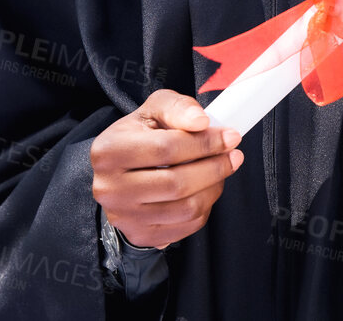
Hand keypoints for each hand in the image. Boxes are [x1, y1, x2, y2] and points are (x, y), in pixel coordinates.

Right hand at [89, 89, 242, 249]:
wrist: (119, 171)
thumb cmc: (139, 137)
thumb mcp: (153, 111)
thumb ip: (177, 108)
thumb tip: (201, 122)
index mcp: (108, 151)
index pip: (165, 148)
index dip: (204, 143)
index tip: (229, 137)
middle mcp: (110, 188)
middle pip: (176, 183)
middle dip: (214, 167)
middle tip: (233, 155)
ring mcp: (124, 216)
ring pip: (185, 208)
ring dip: (213, 188)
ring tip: (221, 171)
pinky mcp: (140, 235)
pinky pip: (186, 226)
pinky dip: (205, 207)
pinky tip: (206, 189)